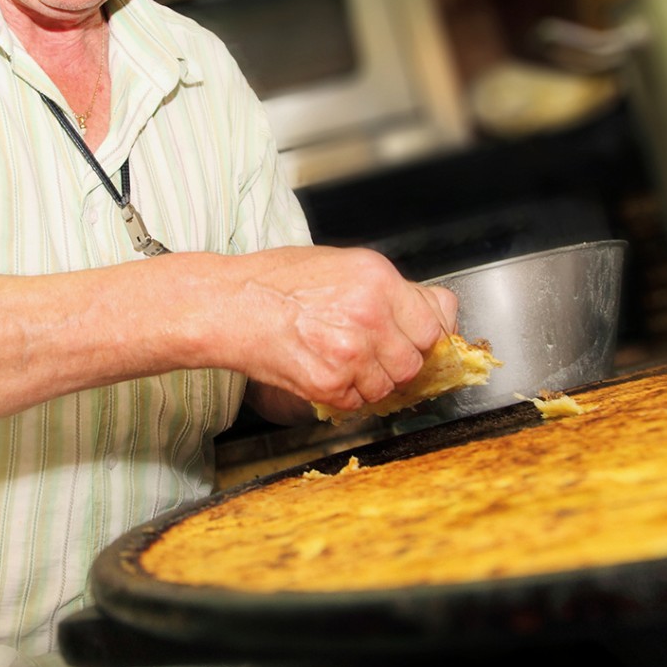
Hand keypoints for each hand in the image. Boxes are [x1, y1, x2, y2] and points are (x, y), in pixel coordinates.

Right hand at [225, 246, 457, 417]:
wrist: (230, 305)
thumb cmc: (276, 280)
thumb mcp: (342, 263)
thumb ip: (389, 289)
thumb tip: (431, 310)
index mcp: (378, 279)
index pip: (437, 321)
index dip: (425, 334)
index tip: (416, 340)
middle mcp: (371, 315)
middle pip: (416, 360)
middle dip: (397, 360)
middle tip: (370, 351)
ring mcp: (352, 353)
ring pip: (389, 386)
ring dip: (371, 380)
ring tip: (339, 358)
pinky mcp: (331, 384)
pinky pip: (358, 403)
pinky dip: (344, 394)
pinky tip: (322, 369)